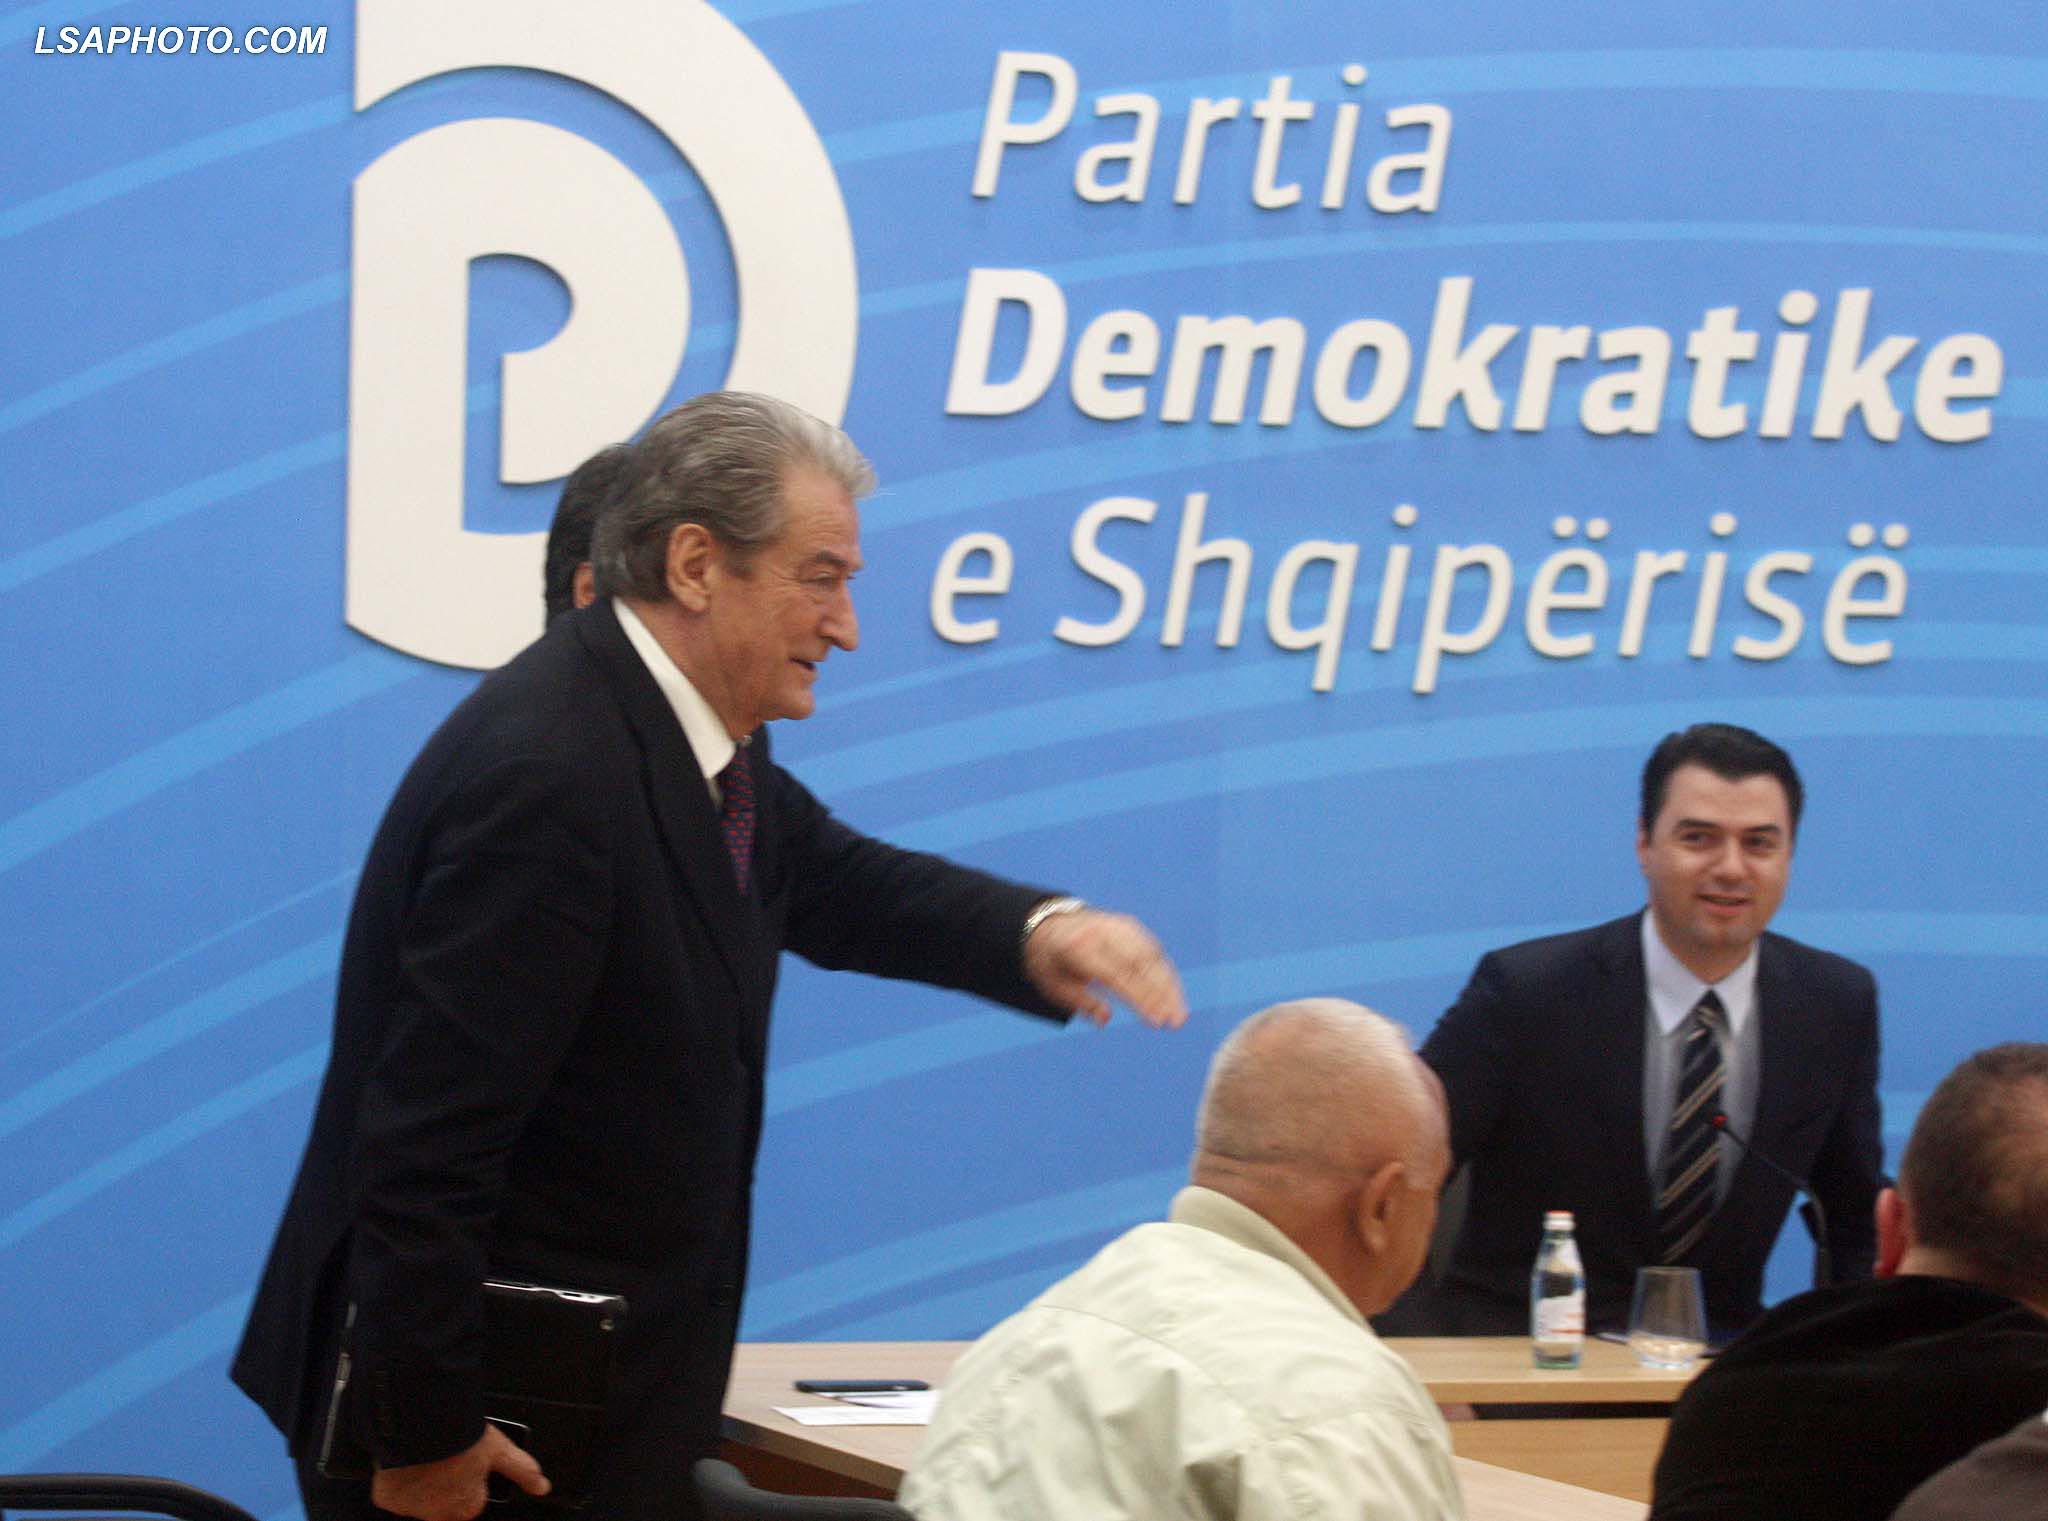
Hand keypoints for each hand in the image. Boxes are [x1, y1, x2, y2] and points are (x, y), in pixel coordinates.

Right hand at [371, 1423, 549, 1520]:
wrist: (424, 1424)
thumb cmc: (463, 1438)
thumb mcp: (501, 1451)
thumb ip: (522, 1471)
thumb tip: (542, 1487)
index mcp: (466, 1507)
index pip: (470, 1500)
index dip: (469, 1478)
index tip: (465, 1460)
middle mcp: (438, 1515)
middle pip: (443, 1501)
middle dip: (445, 1483)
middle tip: (446, 1455)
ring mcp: (411, 1508)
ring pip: (418, 1496)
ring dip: (422, 1479)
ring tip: (427, 1453)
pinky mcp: (388, 1498)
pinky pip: (393, 1490)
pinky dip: (396, 1477)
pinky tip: (407, 1458)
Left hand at [1023, 908, 1186, 1028]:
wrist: (1049, 923)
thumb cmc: (1053, 963)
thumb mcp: (1054, 986)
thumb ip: (1081, 1003)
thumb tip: (1106, 1020)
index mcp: (1078, 947)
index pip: (1116, 975)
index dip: (1139, 998)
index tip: (1156, 1021)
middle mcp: (1101, 932)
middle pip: (1139, 963)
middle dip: (1162, 993)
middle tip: (1177, 1022)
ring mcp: (1118, 926)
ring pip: (1152, 955)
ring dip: (1170, 985)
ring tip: (1180, 1014)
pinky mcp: (1129, 926)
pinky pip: (1153, 950)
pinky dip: (1166, 973)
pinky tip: (1174, 996)